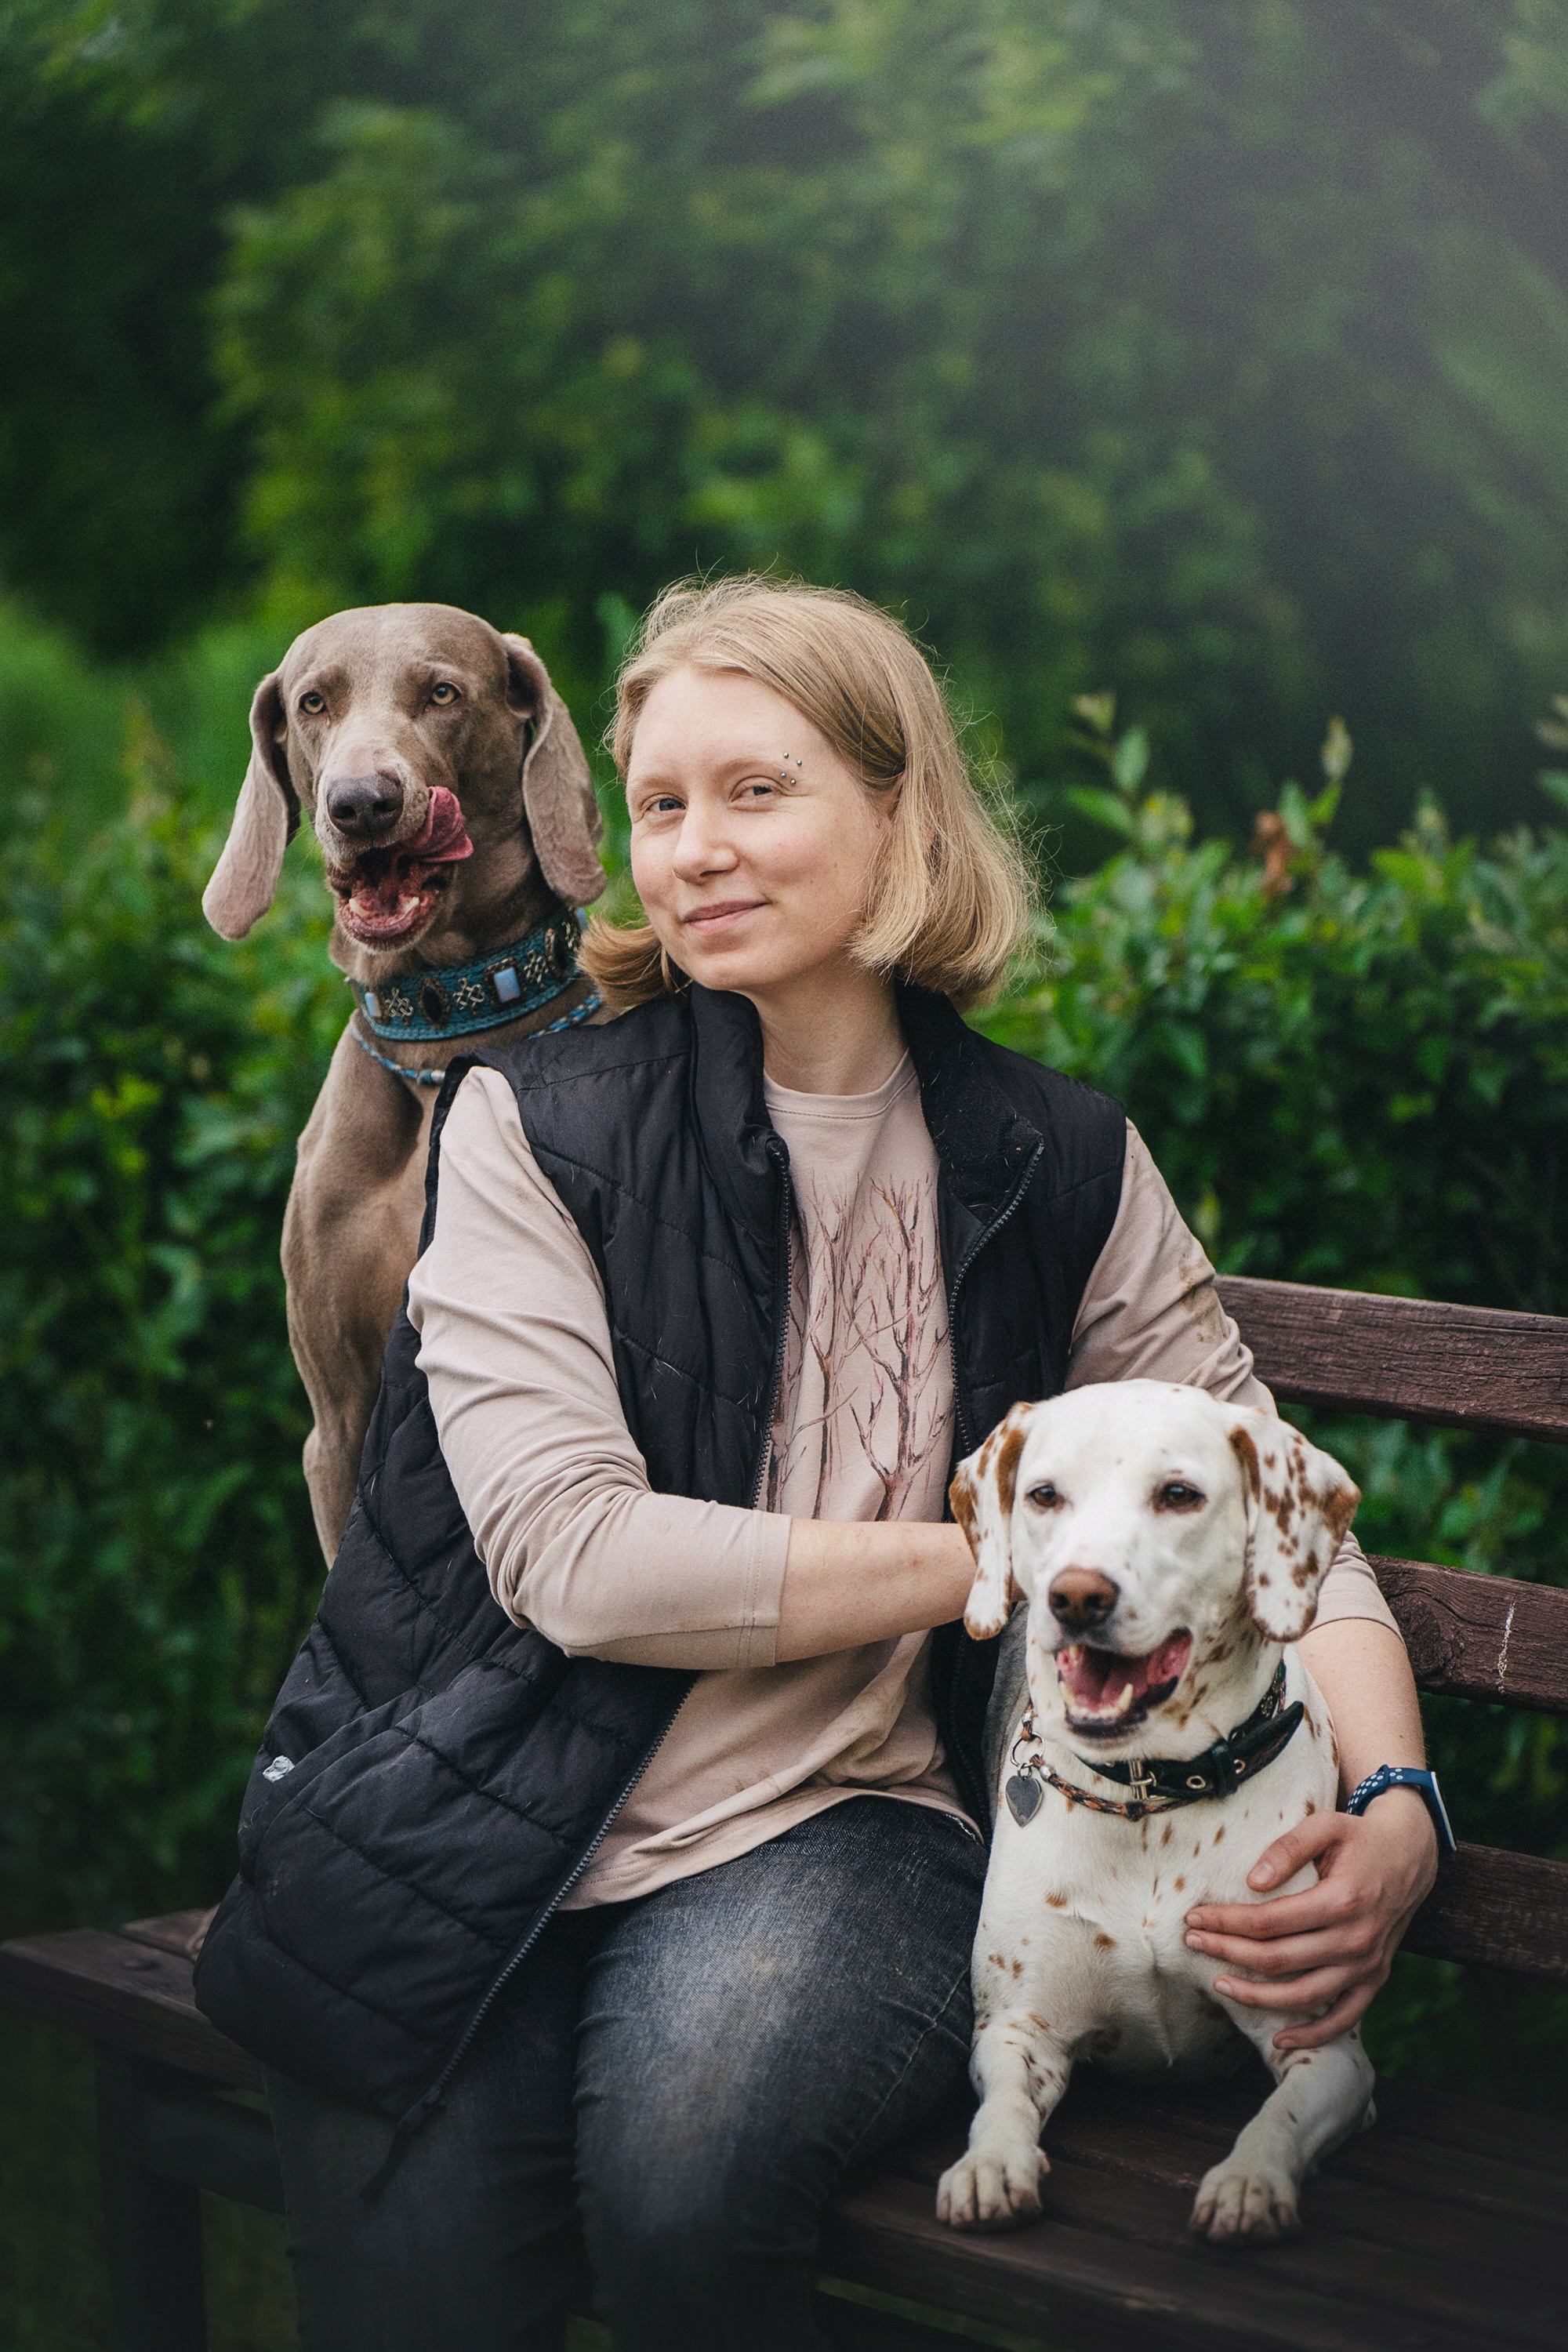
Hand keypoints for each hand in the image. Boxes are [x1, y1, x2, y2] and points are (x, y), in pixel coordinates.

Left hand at [1183, 1792, 1438, 2050]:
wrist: (1411, 1855)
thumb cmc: (1359, 1837)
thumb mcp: (1325, 1825)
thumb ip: (1288, 1848)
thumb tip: (1253, 1882)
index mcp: (1342, 1900)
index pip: (1269, 1921)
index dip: (1227, 1921)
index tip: (1195, 1916)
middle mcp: (1356, 1939)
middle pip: (1278, 1959)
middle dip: (1228, 1952)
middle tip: (1193, 1942)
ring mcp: (1367, 1965)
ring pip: (1303, 1995)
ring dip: (1257, 1997)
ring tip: (1219, 1985)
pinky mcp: (1375, 1979)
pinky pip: (1343, 2018)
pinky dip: (1312, 2034)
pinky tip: (1279, 2039)